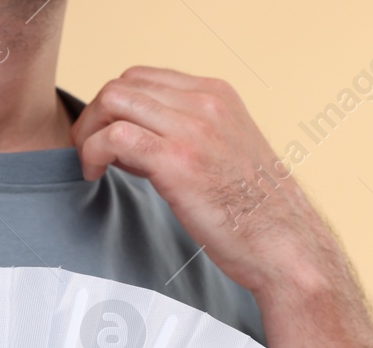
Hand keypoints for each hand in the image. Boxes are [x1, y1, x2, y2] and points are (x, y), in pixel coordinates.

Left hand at [72, 68, 347, 302]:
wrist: (285, 244)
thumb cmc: (252, 214)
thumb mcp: (221, 156)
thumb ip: (180, 139)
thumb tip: (126, 143)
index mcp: (216, 95)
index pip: (144, 77)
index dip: (115, 107)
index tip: (107, 139)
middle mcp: (204, 102)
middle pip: (122, 85)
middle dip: (94, 117)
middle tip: (89, 153)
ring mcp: (192, 128)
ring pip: (112, 102)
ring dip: (88, 133)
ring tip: (91, 166)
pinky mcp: (177, 161)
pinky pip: (114, 137)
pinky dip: (92, 153)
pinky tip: (95, 176)